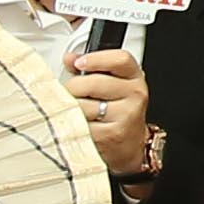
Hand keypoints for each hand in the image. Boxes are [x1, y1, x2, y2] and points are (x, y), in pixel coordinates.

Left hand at [64, 47, 154, 178]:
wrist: (129, 145)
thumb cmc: (117, 112)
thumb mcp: (111, 85)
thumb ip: (91, 68)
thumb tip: (70, 59)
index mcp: (134, 78)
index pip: (120, 60)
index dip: (96, 59)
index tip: (79, 63)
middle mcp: (134, 95)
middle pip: (92, 83)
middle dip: (72, 87)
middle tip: (70, 93)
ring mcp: (125, 116)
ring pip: (82, 105)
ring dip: (69, 108)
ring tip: (73, 110)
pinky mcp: (111, 135)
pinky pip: (80, 124)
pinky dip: (72, 124)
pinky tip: (76, 124)